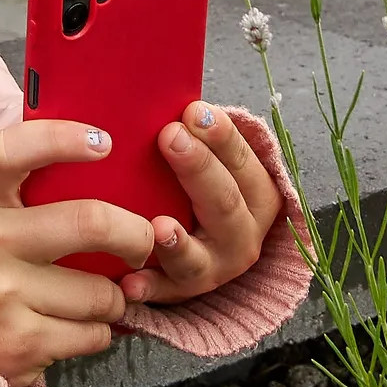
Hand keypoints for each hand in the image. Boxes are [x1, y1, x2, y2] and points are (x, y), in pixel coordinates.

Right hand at [0, 118, 154, 384]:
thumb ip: (29, 183)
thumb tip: (104, 144)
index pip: (10, 151)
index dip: (60, 138)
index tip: (103, 143)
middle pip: (89, 222)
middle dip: (135, 235)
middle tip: (142, 242)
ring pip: (102, 291)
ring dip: (114, 296)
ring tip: (92, 296)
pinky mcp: (19, 345)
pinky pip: (95, 334)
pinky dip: (98, 331)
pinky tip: (73, 326)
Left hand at [119, 104, 279, 307]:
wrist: (207, 247)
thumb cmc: (198, 186)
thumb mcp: (212, 160)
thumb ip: (195, 132)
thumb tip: (163, 91)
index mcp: (257, 196)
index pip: (244, 162)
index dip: (220, 136)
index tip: (193, 111)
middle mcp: (242, 235)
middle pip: (225, 203)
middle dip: (199, 169)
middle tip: (170, 137)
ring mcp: (214, 269)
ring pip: (200, 258)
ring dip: (179, 244)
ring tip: (160, 228)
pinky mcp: (181, 294)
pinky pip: (164, 295)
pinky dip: (149, 290)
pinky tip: (129, 283)